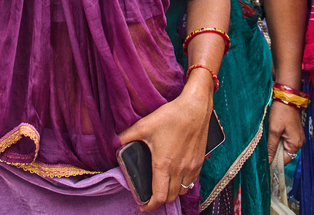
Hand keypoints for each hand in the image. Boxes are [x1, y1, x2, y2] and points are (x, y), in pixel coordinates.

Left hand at [117, 87, 211, 211]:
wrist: (195, 107)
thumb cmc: (171, 116)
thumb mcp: (144, 125)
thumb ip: (126, 136)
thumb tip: (113, 142)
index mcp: (163, 165)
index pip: (158, 197)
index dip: (149, 206)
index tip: (143, 205)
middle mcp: (179, 169)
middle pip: (170, 197)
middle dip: (159, 199)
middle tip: (151, 194)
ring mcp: (191, 166)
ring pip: (183, 190)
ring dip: (173, 191)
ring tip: (165, 184)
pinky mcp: (199, 160)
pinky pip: (192, 180)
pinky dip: (184, 182)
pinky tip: (178, 174)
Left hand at [267, 101, 303, 165]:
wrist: (286, 97)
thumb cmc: (281, 113)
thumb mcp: (274, 130)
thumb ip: (271, 147)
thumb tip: (269, 161)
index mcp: (296, 144)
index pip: (284, 160)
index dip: (274, 162)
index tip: (263, 162)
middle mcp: (299, 142)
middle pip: (284, 154)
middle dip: (274, 153)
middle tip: (263, 151)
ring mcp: (297, 137)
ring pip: (284, 147)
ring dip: (275, 146)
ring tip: (266, 143)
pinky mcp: (294, 132)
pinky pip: (285, 141)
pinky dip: (278, 140)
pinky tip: (271, 137)